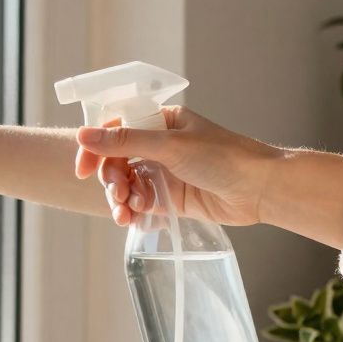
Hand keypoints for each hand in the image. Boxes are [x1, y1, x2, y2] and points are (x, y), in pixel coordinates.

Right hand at [74, 106, 284, 226]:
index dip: (95, 148)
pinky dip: (132, 211)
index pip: (114, 130)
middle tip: (116, 194)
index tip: (83, 169)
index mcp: (159, 121)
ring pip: (126, 184)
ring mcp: (164, 171)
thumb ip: (125, 141)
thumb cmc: (223, 157)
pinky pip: (140, 202)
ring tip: (124, 213)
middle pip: (116, 160)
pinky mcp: (170, 197)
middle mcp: (159, 145)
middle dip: (110, 179)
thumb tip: (83, 135)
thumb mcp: (170, 146)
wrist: (260, 190)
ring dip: (119, 199)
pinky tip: (132, 219)